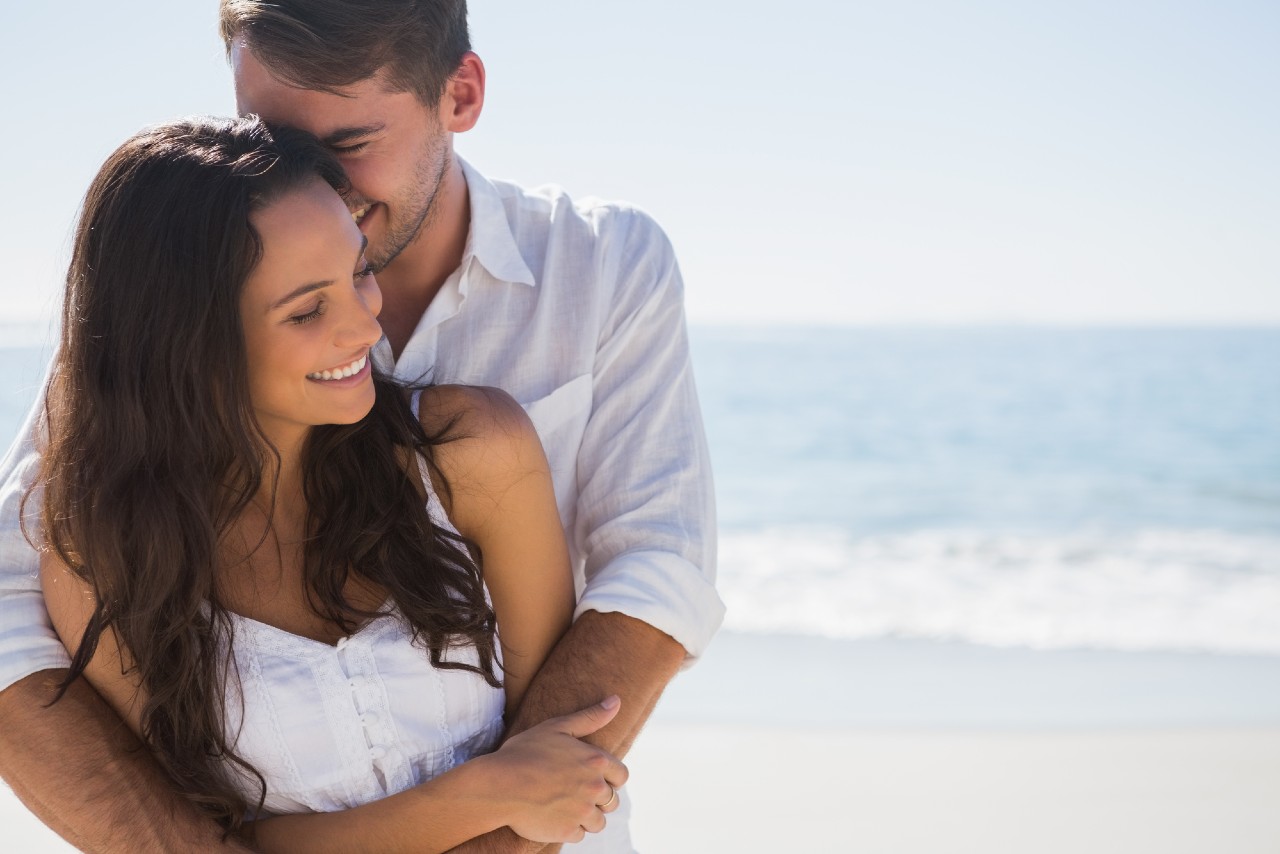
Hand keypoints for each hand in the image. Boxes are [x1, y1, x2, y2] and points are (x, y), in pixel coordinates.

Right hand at [487, 695, 627, 843]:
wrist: (498, 784)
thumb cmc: (525, 752)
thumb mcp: (557, 727)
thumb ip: (590, 717)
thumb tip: (616, 700)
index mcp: (596, 761)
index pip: (621, 776)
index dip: (609, 778)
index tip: (592, 778)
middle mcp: (594, 787)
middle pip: (612, 802)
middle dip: (597, 799)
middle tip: (573, 793)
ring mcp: (582, 811)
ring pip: (598, 822)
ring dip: (585, 817)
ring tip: (564, 807)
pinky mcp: (567, 831)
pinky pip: (578, 835)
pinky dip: (568, 829)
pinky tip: (553, 817)